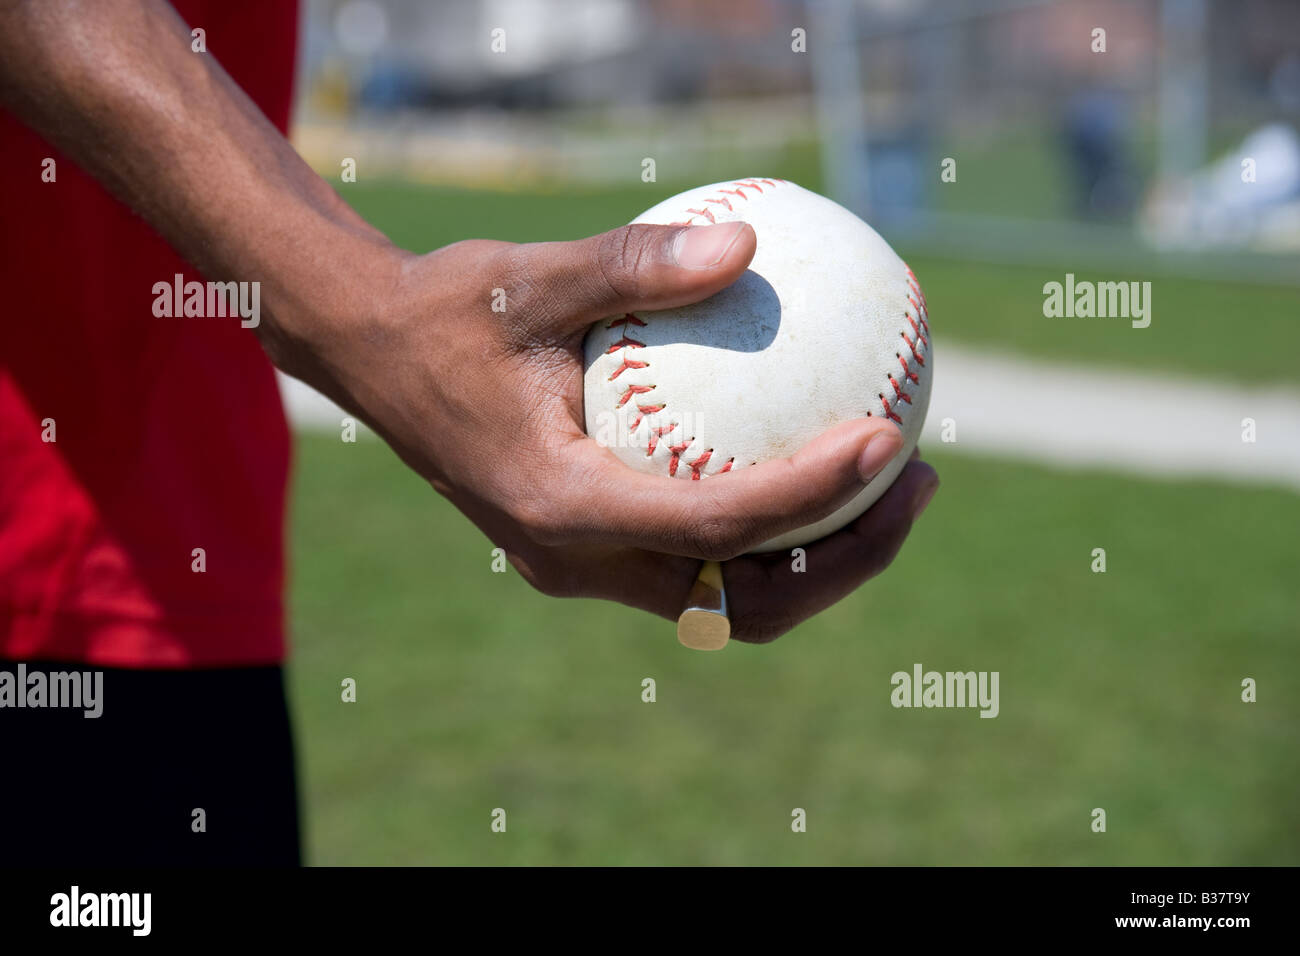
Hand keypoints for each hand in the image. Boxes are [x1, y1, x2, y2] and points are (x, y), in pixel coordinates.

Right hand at [280, 221, 937, 641]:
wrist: (375, 359)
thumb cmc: (447, 312)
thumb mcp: (531, 273)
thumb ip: (633, 263)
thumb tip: (746, 246)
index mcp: (559, 506)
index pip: (713, 524)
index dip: (814, 494)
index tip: (892, 437)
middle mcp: (575, 559)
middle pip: (741, 602)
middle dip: (844, 559)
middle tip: (918, 480)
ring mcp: (584, 566)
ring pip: (729, 598)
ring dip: (819, 557)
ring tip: (892, 481)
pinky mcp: (594, 551)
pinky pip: (703, 563)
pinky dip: (771, 531)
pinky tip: (815, 462)